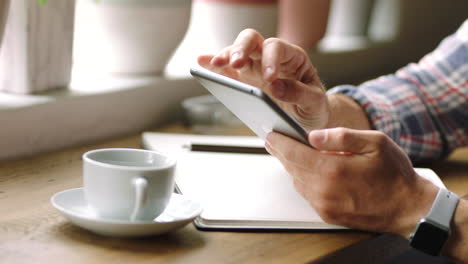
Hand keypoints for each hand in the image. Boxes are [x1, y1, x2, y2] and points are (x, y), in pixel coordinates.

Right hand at [197, 29, 329, 130]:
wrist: (308, 119)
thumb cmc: (314, 106)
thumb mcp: (315, 102)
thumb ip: (300, 94)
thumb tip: (276, 87)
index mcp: (292, 58)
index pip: (277, 48)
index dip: (270, 59)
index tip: (269, 78)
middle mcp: (270, 58)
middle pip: (251, 41)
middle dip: (242, 49)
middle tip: (236, 62)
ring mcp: (254, 68)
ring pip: (236, 52)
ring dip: (225, 56)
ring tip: (214, 64)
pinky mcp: (243, 81)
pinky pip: (226, 70)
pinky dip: (213, 65)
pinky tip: (202, 64)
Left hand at [265, 127, 438, 235]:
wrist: (409, 208)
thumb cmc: (395, 175)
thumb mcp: (375, 143)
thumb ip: (341, 136)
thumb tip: (313, 135)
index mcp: (332, 169)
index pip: (294, 153)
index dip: (279, 142)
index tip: (270, 134)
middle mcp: (323, 190)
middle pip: (291, 167)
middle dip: (281, 152)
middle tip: (274, 141)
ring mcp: (324, 205)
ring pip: (297, 181)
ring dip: (292, 166)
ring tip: (291, 153)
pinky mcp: (328, 215)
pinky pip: (307, 194)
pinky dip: (303, 180)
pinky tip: (307, 171)